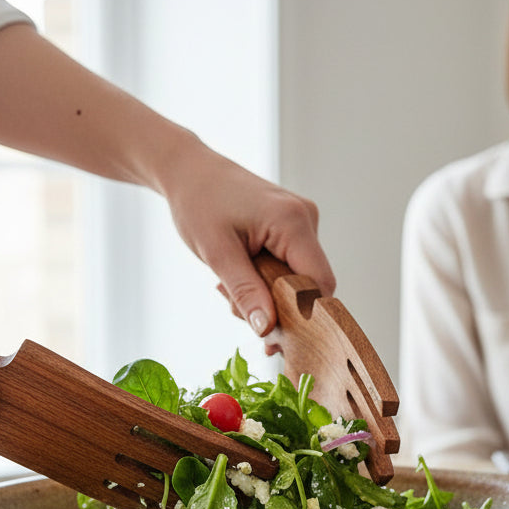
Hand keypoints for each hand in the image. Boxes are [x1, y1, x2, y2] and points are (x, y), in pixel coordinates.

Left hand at [155, 145, 333, 337]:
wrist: (189, 170)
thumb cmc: (198, 203)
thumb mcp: (217, 253)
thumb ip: (245, 292)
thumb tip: (267, 329)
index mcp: (292, 221)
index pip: (319, 284)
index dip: (304, 316)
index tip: (275, 337)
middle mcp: (306, 218)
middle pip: (310, 285)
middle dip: (278, 308)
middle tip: (236, 310)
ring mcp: (302, 220)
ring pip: (299, 278)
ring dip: (268, 295)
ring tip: (228, 287)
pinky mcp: (293, 225)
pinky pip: (291, 265)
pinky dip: (267, 280)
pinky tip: (239, 275)